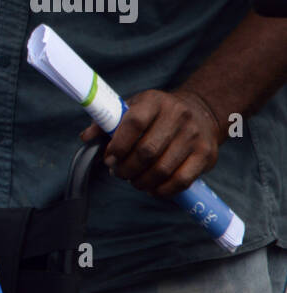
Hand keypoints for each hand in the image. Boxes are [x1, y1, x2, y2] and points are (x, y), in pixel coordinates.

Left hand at [79, 88, 221, 197]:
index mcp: (155, 102)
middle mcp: (178, 116)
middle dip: (127, 168)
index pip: (134, 123)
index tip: (109, 159)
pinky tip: (152, 188)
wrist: (200, 112)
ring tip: (134, 181)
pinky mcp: (206, 154)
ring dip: (142, 181)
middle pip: (147, 151)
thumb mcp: (133, 109)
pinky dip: (162, 190)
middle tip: (119, 173)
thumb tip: (86, 137)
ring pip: (162, 169)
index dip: (118, 145)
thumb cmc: (157, 115)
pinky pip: (181, 180)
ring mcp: (194, 135)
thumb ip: (108, 123)